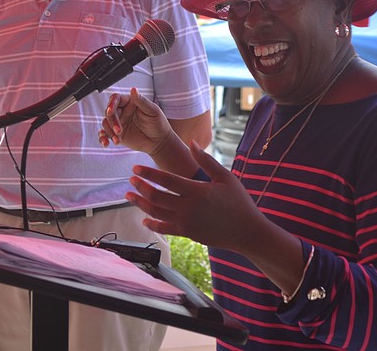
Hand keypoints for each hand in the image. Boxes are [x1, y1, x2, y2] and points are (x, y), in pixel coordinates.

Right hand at [99, 87, 174, 156]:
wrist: (159, 141)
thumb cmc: (158, 123)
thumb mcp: (152, 111)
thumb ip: (141, 101)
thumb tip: (133, 90)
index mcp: (130, 102)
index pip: (116, 99)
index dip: (111, 104)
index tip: (110, 112)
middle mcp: (122, 111)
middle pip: (109, 112)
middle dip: (112, 122)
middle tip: (119, 131)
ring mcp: (119, 123)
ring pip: (105, 123)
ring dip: (109, 131)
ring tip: (117, 140)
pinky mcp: (116, 134)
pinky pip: (105, 134)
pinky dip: (103, 138)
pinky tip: (106, 143)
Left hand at [127, 141, 267, 251]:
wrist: (247, 232)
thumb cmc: (239, 201)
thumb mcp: (226, 177)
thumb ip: (206, 160)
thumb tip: (191, 142)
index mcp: (197, 191)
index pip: (166, 180)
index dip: (148, 173)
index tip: (136, 168)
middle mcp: (188, 208)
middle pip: (156, 196)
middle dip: (141, 187)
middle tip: (131, 179)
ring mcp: (186, 223)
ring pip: (156, 213)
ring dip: (140, 203)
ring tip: (130, 195)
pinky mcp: (187, 234)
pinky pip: (165, 229)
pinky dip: (152, 224)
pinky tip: (144, 219)